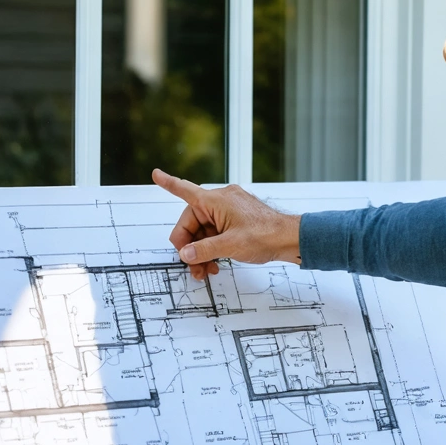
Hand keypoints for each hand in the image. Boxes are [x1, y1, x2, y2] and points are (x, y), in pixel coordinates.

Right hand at [152, 169, 301, 279]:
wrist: (289, 238)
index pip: (185, 190)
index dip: (168, 183)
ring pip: (203, 231)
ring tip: (205, 270)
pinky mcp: (235, 220)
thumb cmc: (266, 234)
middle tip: (193, 267)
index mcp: (216, 201)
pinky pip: (215, 233)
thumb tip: (186, 253)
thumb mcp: (230, 245)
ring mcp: (228, 211)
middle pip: (191, 222)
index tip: (156, 174)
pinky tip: (215, 263)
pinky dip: (212, 247)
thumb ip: (203, 249)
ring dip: (201, 251)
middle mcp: (220, 202)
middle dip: (190, 246)